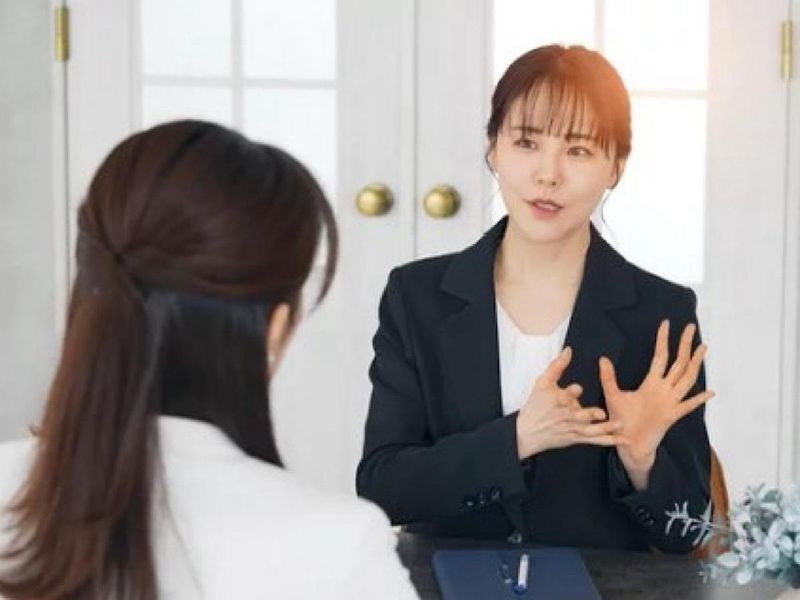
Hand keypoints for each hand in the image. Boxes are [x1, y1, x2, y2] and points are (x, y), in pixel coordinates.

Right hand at [516, 346, 630, 459]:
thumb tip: (569, 350)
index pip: (563, 395)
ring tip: (619, 425)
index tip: (578, 388)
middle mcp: (565, 416)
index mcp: (557, 401)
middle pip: (578, 416)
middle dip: (589, 414)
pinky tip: (621, 440)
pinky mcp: (576, 438)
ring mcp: (572, 428)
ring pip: (589, 430)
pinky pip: (594, 440)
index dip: (570, 392)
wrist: (528, 432)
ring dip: (605, 429)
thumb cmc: (536, 405)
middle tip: (602, 413)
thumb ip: (557, 366)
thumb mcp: (542, 383)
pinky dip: (608, 441)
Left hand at [599, 320, 715, 469]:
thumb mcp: (613, 396)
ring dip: (694, 364)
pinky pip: (687, 406)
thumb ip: (609, 378)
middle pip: (677, 363)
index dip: (663, 340)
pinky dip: (698, 399)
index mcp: (651, 383)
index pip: (660, 356)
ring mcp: (670, 402)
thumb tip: (602, 358)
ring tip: (702, 348)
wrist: (628, 444)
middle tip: (690, 327)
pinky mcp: (672, 416)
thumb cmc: (621, 420)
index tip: (666, 323)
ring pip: (686, 379)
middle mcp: (663, 390)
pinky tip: (710, 392)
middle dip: (684, 345)